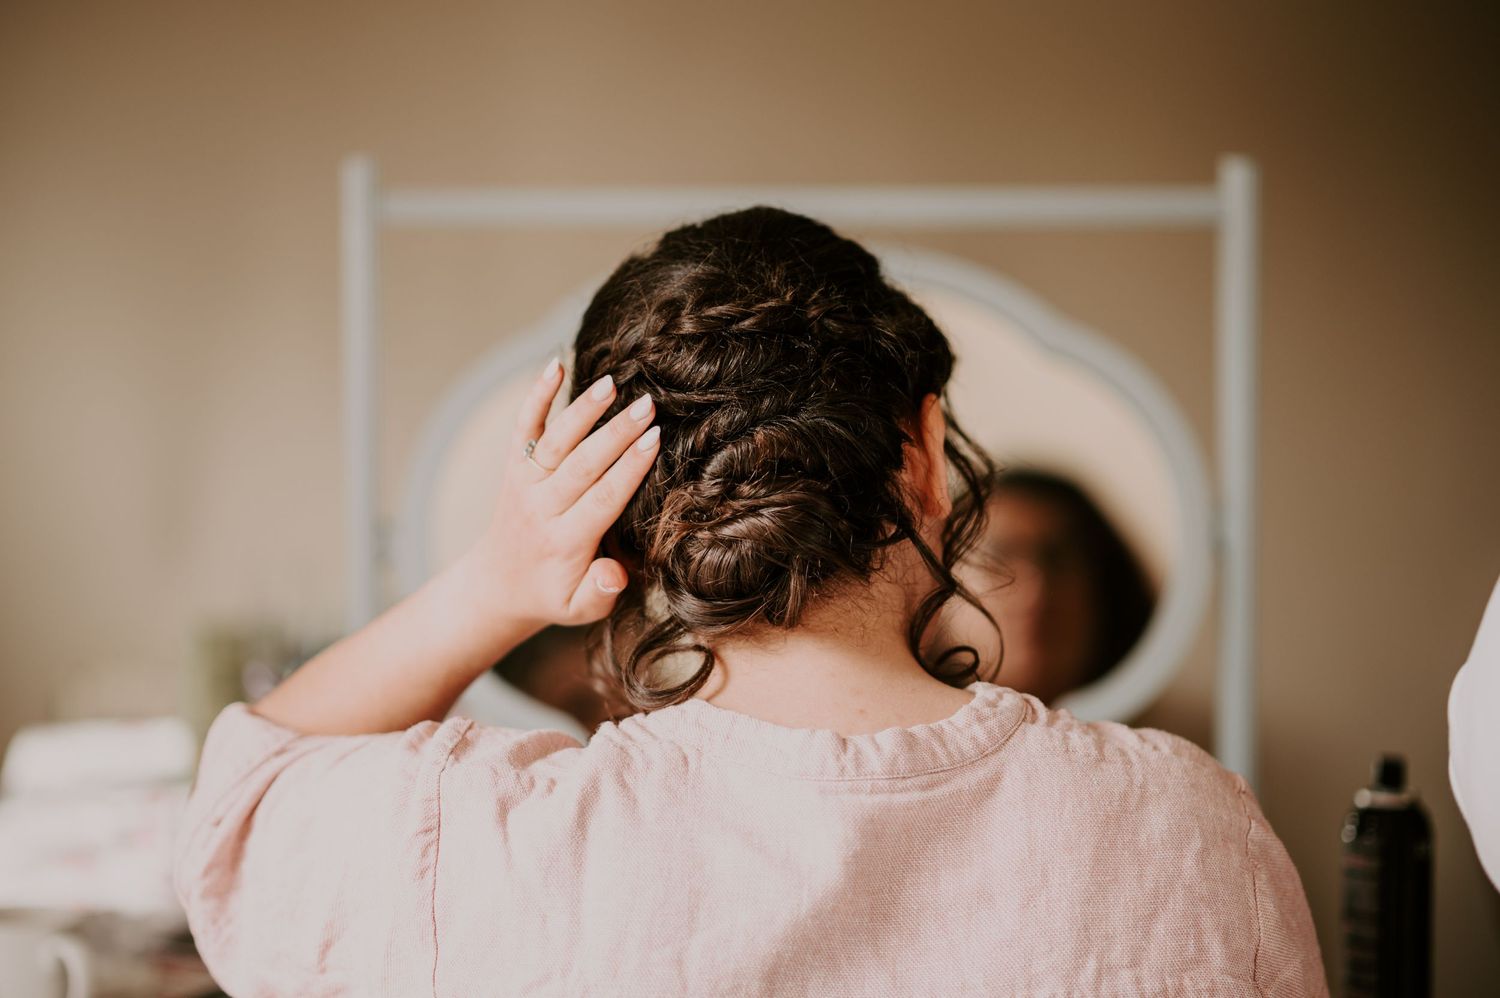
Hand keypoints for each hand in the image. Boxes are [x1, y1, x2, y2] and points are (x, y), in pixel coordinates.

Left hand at [469, 357, 659, 631]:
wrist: (499, 585)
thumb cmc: (551, 595)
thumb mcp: (578, 610)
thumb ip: (599, 593)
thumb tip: (614, 573)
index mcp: (564, 541)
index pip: (602, 497)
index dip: (629, 467)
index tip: (655, 439)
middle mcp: (541, 507)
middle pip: (582, 464)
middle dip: (615, 433)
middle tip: (647, 404)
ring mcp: (524, 484)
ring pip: (555, 441)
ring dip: (583, 410)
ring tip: (612, 383)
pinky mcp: (514, 467)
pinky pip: (524, 428)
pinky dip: (537, 396)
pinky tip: (555, 365)